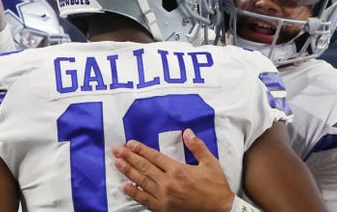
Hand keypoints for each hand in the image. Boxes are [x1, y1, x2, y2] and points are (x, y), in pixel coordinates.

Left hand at [111, 129, 233, 211]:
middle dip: (129, 157)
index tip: (130, 143)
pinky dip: (134, 193)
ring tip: (117, 163)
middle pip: (144, 168)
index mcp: (178, 170)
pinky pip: (145, 200)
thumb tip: (187, 132)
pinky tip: (125, 187)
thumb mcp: (210, 163)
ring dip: (128, 172)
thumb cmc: (216, 186)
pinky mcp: (164, 209)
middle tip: (116, 150)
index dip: (141, 149)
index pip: (155, 157)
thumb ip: (197, 147)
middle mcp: (168, 183)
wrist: (220, 209)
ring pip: (142, 182)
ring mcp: (164, 197)